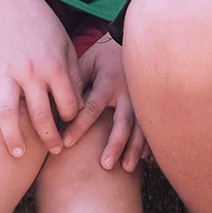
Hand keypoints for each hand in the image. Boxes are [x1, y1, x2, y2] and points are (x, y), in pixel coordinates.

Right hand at [0, 5, 82, 158]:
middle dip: (49, 138)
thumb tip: (77, 108)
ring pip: (9, 113)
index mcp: (54, 67)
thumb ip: (73, 77)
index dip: (71, 118)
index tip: (70, 124)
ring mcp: (6, 73)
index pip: (67, 105)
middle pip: (40, 115)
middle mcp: (31, 72)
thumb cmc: (46, 28)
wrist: (14, 5)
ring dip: (14, 137)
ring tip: (19, 153)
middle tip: (54, 150)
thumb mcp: (67, 48)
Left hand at [65, 34, 147, 171]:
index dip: (79, 125)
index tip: (66, 143)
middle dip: (115, 144)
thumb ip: (75, 81)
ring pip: (141, 128)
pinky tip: (145, 160)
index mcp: (109, 82)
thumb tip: (59, 103)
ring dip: (134, 148)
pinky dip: (149, 143)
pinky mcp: (150, 105)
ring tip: (128, 168)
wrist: (136, 43)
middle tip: (105, 165)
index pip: (92, 107)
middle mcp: (128, 93)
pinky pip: (152, 126)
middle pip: (123, 122)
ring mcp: (142, 100)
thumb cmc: (104, 57)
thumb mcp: (88, 62)